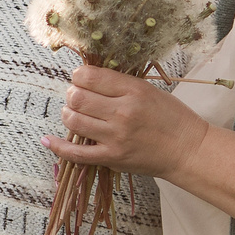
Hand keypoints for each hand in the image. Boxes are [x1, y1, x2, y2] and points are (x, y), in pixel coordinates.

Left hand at [44, 64, 209, 179]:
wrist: (188, 150)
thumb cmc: (171, 117)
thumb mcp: (149, 90)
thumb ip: (119, 84)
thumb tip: (87, 76)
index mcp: (133, 91)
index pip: (89, 76)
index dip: (79, 75)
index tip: (81, 79)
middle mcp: (122, 113)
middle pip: (77, 97)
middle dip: (72, 94)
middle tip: (78, 96)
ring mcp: (115, 137)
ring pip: (73, 120)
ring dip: (68, 114)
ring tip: (75, 113)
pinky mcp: (111, 158)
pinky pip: (76, 153)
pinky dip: (58, 146)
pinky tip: (47, 140)